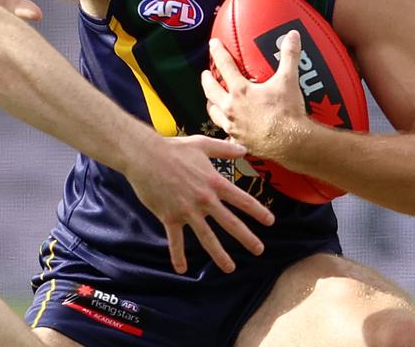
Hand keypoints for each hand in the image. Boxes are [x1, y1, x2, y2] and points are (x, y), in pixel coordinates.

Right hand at [124, 135, 274, 273]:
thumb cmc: (173, 148)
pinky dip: (178, 256)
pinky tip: (182, 269)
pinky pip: (175, 240)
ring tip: (230, 268)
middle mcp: (204, 199)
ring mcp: (187, 210)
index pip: (243, 200)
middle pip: (230, 223)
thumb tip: (244, 149)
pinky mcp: (169, 216)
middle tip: (259, 250)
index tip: (270, 222)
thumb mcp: (202, 144)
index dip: (258, 211)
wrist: (145, 156)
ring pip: (207, 237)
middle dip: (247, 238)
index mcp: (214, 182)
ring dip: (220, 255)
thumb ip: (224, 149)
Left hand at [202, 30, 309, 161]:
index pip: (224, 66)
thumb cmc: (287, 112)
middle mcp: (231, 108)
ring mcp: (232, 126)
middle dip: (206, 80)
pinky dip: (225, 131)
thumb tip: (292, 35)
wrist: (290, 143)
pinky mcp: (238, 141)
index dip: (218, 52)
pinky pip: (226, 136)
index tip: (213, 44)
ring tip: (211, 101)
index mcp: (240, 91)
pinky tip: (227, 131)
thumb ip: (289, 56)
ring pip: (214, 114)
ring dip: (211, 105)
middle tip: (205, 74)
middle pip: (211, 91)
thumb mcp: (288, 80)